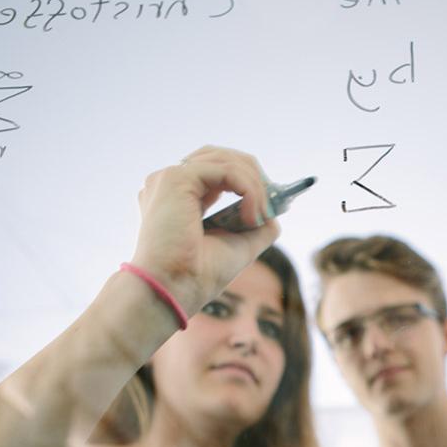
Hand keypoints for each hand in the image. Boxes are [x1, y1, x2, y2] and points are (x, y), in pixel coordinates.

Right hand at [129, 146, 280, 313]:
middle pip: (222, 157)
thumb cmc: (199, 275)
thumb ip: (257, 227)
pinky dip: (249, 190)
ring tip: (262, 216)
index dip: (249, 181)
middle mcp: (171, 184)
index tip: (271, 204)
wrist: (175, 289)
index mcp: (178, 198)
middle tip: (274, 204)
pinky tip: (252, 217)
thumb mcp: (239, 245)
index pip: (217, 171)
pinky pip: (227, 170)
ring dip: (256, 186)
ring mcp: (170, 178)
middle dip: (255, 177)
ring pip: (228, 161)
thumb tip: (275, 214)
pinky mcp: (176, 178)